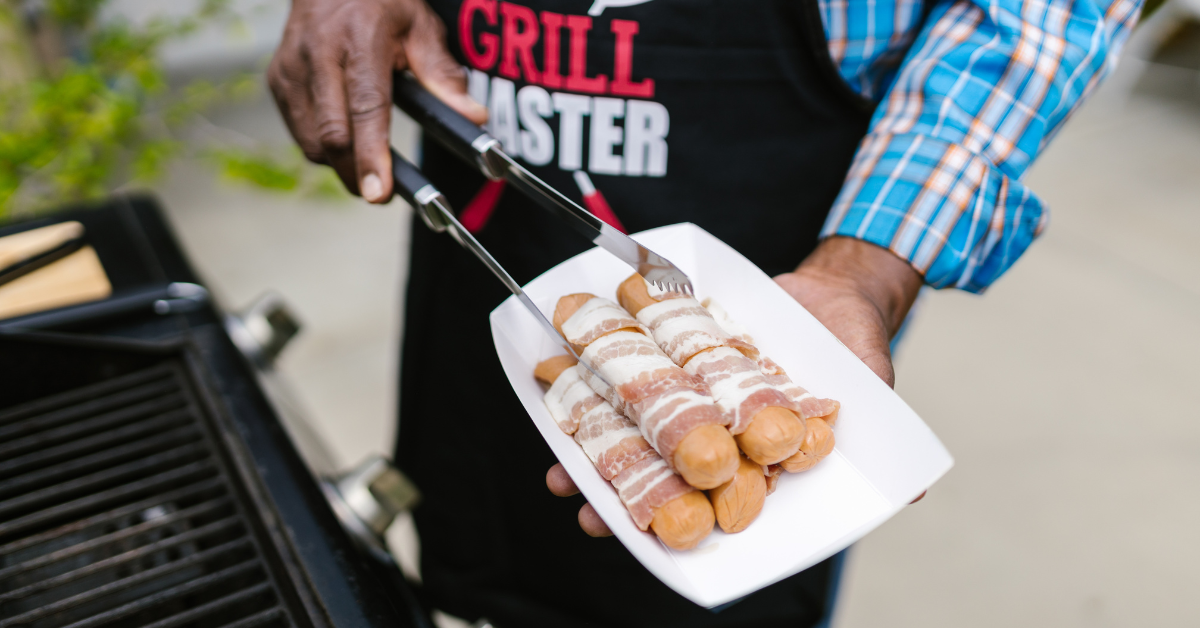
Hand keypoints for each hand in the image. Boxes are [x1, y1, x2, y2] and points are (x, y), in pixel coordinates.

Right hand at [268, 0, 486, 202]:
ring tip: (367, 161)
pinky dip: (323, 146)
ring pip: (312, 140)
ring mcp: (291, 68)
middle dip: (355, 173)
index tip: (378, 192)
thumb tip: (474, 118)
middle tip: (380, 192)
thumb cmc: (383, 3)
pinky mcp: (278, 80)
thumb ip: (444, 76)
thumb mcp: (422, 28)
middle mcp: (318, 53)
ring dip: (340, 163)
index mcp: (359, 39)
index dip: (371, 155)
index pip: (365, 107)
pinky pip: (300, 131)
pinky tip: (345, 136)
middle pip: (332, 134)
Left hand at [546, 237, 925, 534]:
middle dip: (623, 494)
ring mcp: (696, 395)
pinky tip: (565, 390)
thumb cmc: (855, 347)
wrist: (834, 287)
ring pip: (641, 430)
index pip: (712, 499)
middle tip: (583, 513)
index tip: (638, 535)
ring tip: (560, 474)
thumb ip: (881, 443)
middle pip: (664, 473)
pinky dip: (602, 381)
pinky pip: (636, 371)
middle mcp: (721, 434)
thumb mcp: (872, 389)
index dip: (676, 520)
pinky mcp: (679, 354)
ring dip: (600, 450)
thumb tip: (910, 500)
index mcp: (760, 458)